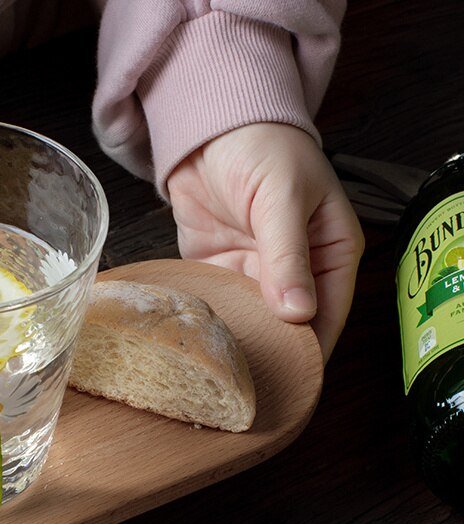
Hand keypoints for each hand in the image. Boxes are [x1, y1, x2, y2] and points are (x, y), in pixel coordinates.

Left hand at [167, 123, 363, 361]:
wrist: (210, 128)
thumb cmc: (262, 147)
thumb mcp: (281, 197)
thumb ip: (287, 255)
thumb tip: (299, 313)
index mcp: (331, 250)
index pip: (331, 311)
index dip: (315, 345)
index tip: (295, 375)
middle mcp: (297, 269)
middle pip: (293, 325)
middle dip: (276, 350)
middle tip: (254, 382)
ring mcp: (257, 273)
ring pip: (255, 320)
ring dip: (243, 339)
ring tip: (226, 370)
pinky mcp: (222, 272)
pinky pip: (221, 305)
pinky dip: (215, 321)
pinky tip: (205, 342)